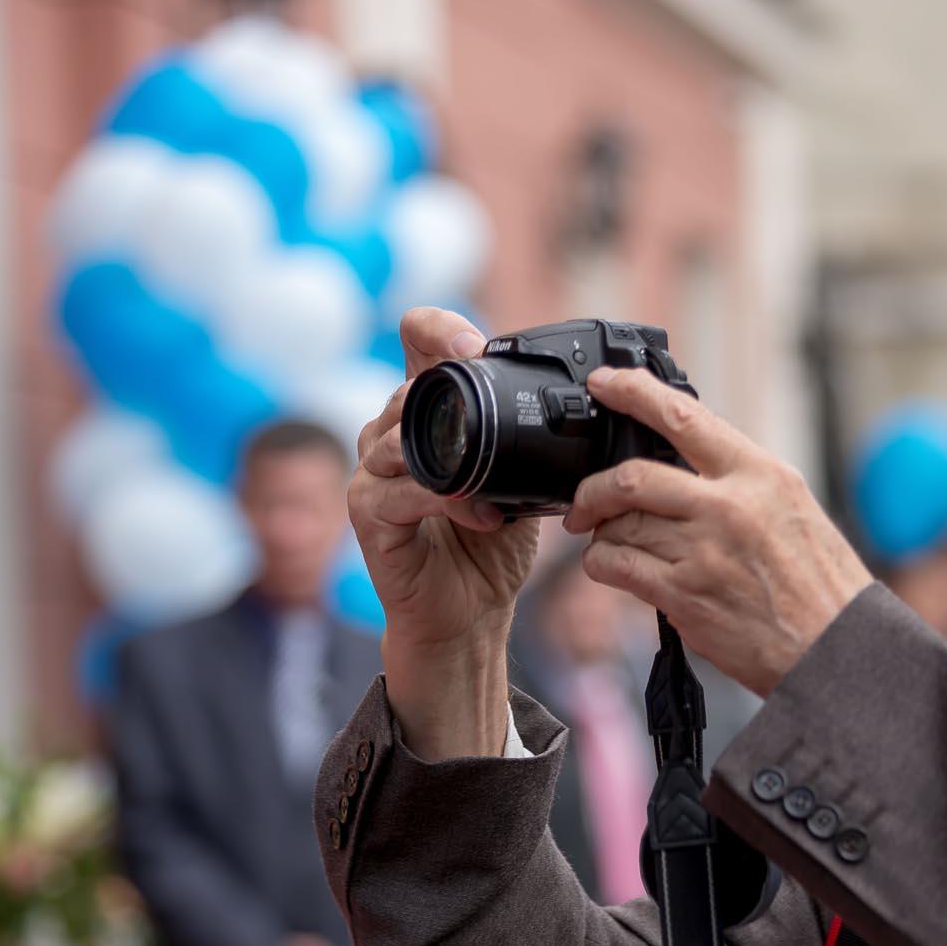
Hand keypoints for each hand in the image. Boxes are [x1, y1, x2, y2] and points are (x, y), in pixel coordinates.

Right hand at [350, 307, 541, 755]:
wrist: (468, 613)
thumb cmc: (490, 544)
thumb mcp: (521, 479)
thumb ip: (528, 439)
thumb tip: (577, 400)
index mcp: (427, 415)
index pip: (416, 343)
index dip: (439, 332)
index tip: (475, 345)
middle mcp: (390, 435)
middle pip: (407, 386)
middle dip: (449, 385)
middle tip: (487, 390)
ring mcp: (373, 473)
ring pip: (398, 436)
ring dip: (452, 451)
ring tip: (492, 475)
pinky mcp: (369, 515)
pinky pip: (398, 493)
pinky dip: (444, 500)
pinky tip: (481, 513)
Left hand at [564, 367, 872, 696]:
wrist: (837, 648)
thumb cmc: (822, 585)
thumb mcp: (794, 509)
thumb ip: (740, 483)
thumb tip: (681, 466)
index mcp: (762, 476)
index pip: (684, 417)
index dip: (634, 393)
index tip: (605, 385)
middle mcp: (730, 507)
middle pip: (633, 477)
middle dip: (593, 489)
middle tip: (584, 500)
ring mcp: (704, 552)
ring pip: (620, 524)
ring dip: (600, 531)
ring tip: (605, 539)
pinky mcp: (685, 596)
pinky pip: (617, 566)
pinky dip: (602, 563)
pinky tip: (610, 566)